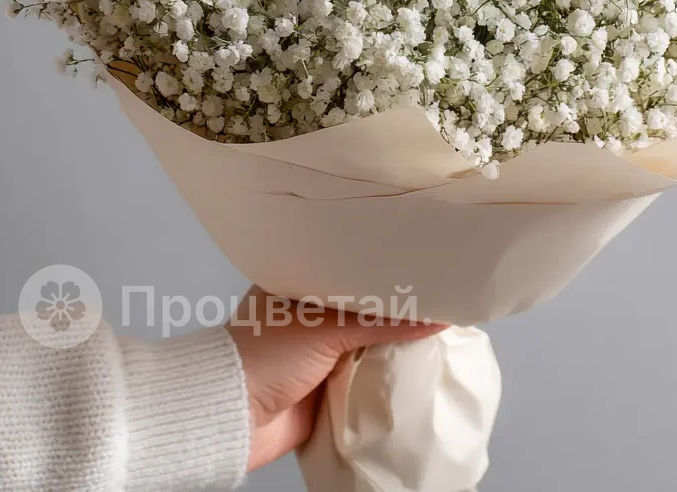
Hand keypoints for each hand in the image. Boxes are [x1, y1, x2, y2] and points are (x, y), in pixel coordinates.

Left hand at [226, 286, 445, 470]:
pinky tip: (419, 364)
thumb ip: (381, 322)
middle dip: (394, 307)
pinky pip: (365, 377)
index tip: (421, 259)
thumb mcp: (326, 328)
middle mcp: (310, 315)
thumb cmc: (267, 354)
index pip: (349, 269)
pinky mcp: (327, 387)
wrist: (234, 417)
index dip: (382, 267)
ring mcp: (319, 353)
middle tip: (440, 292)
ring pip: (368, 343)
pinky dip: (386, 375)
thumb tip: (437, 316)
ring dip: (394, 343)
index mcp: (299, 284)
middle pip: (363, 309)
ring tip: (441, 325)